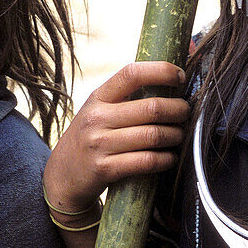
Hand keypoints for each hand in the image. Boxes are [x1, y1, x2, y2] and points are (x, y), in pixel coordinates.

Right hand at [44, 62, 189, 214]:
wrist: (62, 176)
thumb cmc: (90, 137)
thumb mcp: (98, 110)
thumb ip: (125, 97)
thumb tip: (168, 77)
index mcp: (98, 97)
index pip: (132, 74)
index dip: (161, 71)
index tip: (180, 76)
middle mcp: (97, 118)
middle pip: (151, 108)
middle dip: (178, 109)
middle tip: (186, 112)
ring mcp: (99, 144)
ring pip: (153, 135)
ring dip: (175, 135)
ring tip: (179, 135)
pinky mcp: (105, 169)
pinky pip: (146, 161)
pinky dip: (165, 159)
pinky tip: (170, 157)